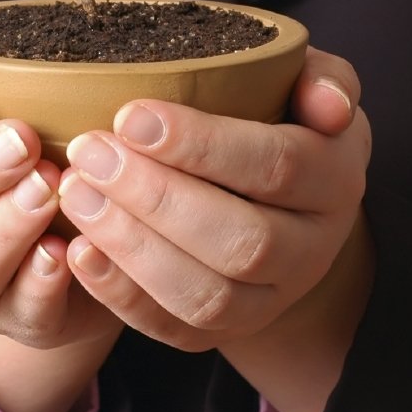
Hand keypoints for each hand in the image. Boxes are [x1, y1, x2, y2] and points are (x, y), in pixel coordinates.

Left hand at [56, 48, 372, 411]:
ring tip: (76, 194)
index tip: (131, 117)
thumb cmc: (284, 121)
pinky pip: (175, 329)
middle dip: (156, 199)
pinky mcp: (225, 331)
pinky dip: (122, 294)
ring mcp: (271, 300)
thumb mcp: (310, 87)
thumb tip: (326, 105)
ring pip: (208, 296)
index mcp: (335, 180)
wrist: (285, 201)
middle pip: (243, 241)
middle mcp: (313, 250)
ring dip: (132, 248)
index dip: (202, 145)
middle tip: (90, 155)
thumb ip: (322, 80)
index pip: (277, 166)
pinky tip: (79, 250)